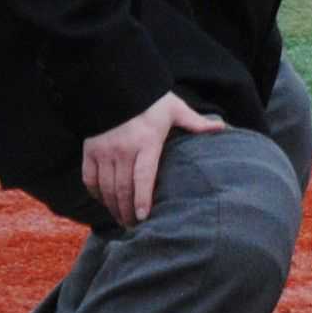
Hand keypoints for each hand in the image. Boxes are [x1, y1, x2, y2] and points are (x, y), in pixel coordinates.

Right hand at [83, 91, 225, 228]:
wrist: (114, 85)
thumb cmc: (149, 100)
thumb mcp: (174, 108)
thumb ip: (195, 122)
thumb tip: (222, 127)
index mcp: (146, 142)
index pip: (143, 177)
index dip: (142, 199)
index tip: (144, 218)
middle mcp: (122, 150)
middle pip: (123, 188)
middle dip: (128, 211)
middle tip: (134, 227)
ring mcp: (103, 152)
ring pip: (107, 187)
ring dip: (113, 206)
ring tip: (122, 220)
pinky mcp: (89, 151)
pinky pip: (89, 179)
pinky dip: (96, 193)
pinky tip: (105, 202)